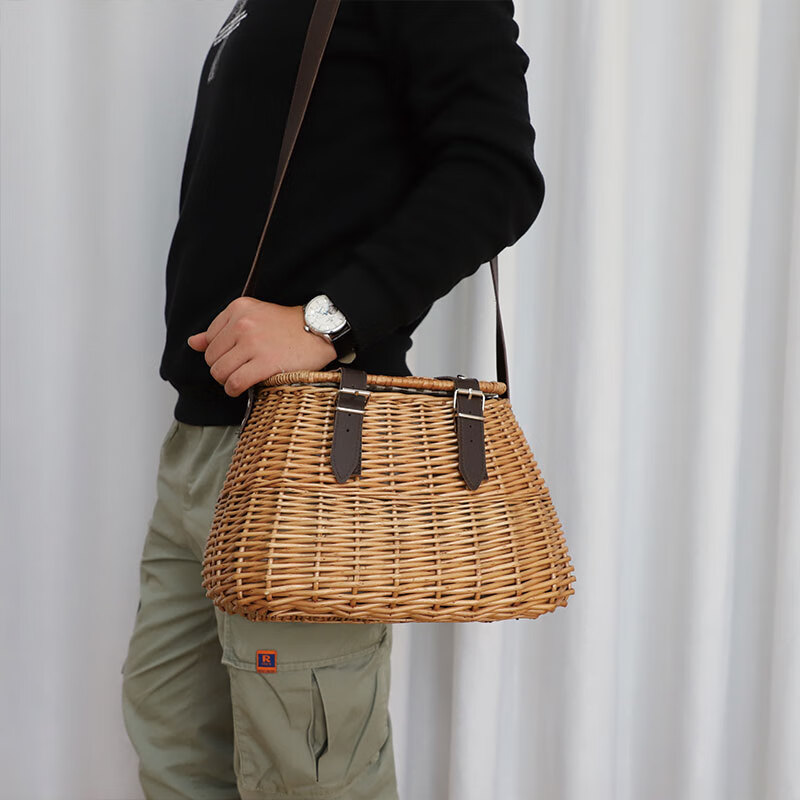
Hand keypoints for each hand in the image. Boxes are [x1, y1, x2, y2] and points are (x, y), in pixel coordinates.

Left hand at [187, 297, 337, 396]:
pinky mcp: (265, 363)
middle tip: (238, 369)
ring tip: (239, 378)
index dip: (220, 352)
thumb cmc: (288, 326)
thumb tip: (193, 343)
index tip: (235, 355)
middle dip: (222, 368)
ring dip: (227, 381)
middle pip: (211, 358)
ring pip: (220, 372)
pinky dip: (234, 389)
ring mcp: (253, 344)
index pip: (209, 339)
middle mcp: (243, 323)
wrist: (318, 331)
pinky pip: (235, 383)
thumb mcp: (253, 316)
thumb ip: (220, 329)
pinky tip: (241, 387)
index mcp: (238, 309)